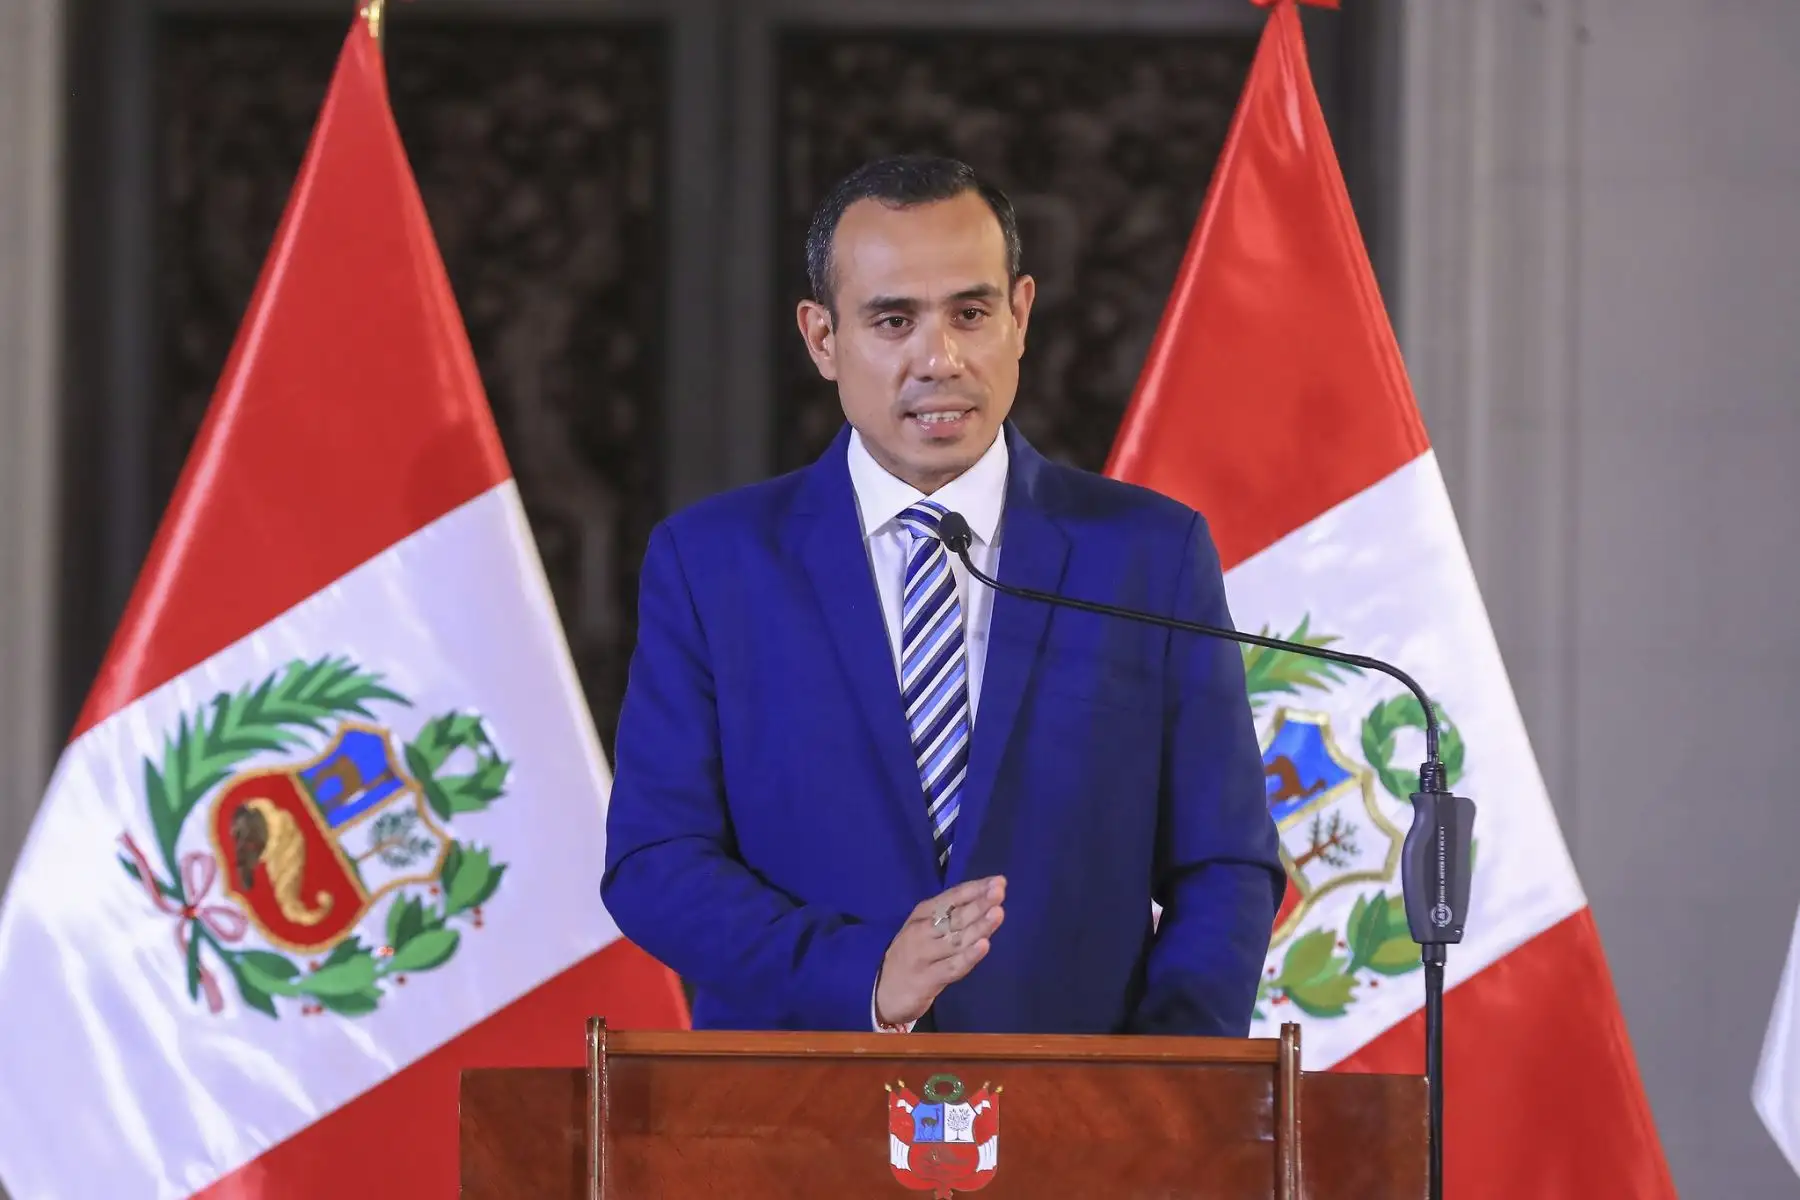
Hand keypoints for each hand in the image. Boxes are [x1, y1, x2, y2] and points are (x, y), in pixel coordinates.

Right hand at [875, 876, 1005, 1027]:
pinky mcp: (926, 979)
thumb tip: (985, 898)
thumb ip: (949, 916)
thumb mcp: (924, 929)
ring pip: (956, 939)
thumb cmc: (912, 955)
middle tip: (999, 891)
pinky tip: (983, 946)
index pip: (951, 898)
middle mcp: (921, 931)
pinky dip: (968, 956)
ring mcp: (923, 955)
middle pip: (955, 916)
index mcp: (922, 914)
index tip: (998, 881)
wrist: (881, 992)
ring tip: (998, 913)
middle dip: (979, 903)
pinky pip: (951, 966)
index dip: (975, 889)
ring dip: (978, 926)